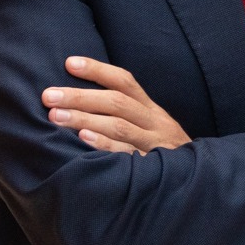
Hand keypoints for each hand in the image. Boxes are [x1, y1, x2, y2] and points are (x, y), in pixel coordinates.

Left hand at [43, 56, 191, 154]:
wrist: (196, 181)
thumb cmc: (160, 152)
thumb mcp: (149, 128)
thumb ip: (124, 115)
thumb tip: (79, 100)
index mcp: (150, 109)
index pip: (124, 81)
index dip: (98, 70)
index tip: (68, 63)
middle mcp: (154, 122)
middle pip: (117, 102)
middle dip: (80, 97)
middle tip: (48, 96)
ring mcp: (154, 143)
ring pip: (119, 126)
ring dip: (85, 119)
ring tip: (55, 116)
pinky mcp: (152, 167)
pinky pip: (126, 154)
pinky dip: (104, 145)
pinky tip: (82, 139)